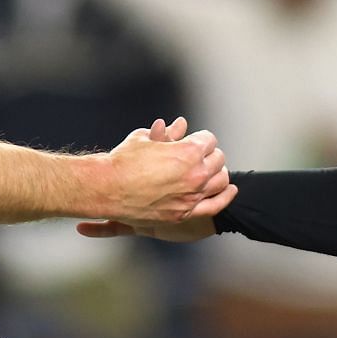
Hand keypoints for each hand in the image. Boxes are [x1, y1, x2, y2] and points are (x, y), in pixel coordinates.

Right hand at [93, 115, 233, 226]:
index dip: (200, 138)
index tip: (193, 140)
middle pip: (217, 159)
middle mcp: (195, 174)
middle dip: (209, 154)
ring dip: (217, 173)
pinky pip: (215, 205)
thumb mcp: (144, 139)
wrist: (106, 189)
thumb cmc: (123, 161)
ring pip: (220, 181)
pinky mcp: (185, 213)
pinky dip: (225, 196)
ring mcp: (192, 196)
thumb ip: (167, 133)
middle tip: (200, 155)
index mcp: (188, 152)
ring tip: (210, 171)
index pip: (209, 140)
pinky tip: (230, 190)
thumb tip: (180, 125)